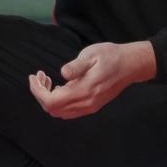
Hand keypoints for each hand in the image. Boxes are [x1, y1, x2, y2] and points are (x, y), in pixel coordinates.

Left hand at [28, 40, 155, 119]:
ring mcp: (90, 107)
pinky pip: (69, 111)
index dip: (38, 91)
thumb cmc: (111, 56)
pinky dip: (59, 101)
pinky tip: (60, 87)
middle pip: (53, 109)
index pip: (51, 101)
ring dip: (49, 99)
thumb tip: (63, 73)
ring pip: (60, 112)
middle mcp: (86, 103)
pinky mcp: (92, 105)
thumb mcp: (92, 54)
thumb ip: (76, 66)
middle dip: (41, 94)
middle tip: (40, 76)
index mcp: (84, 90)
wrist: (131, 65)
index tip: (34, 77)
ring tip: (48, 80)